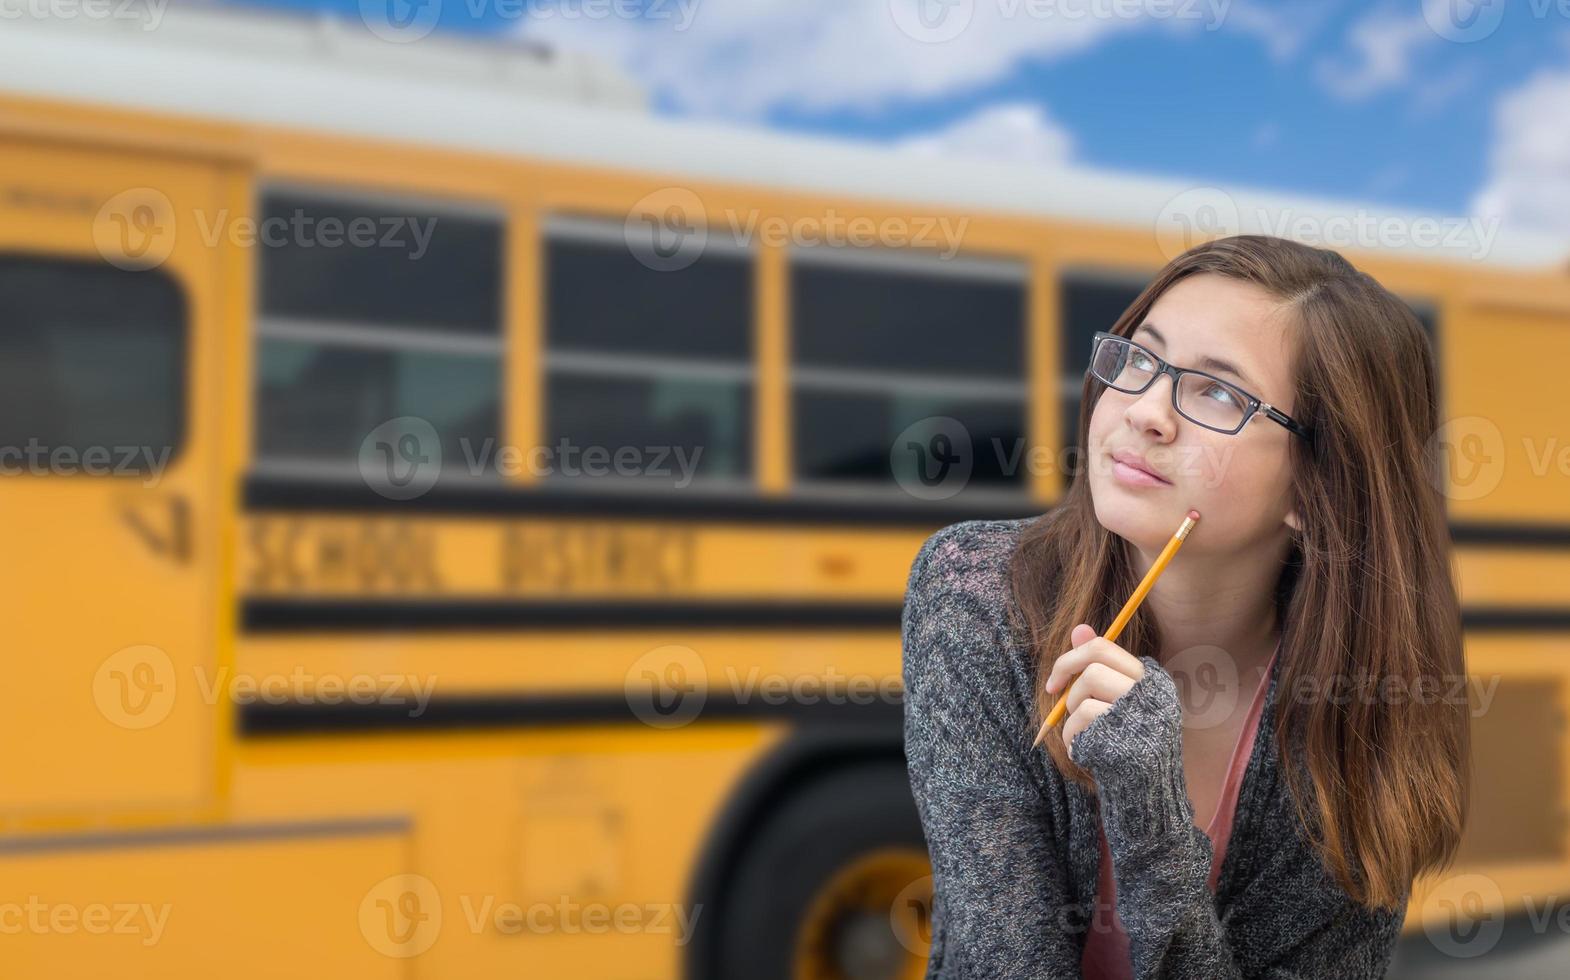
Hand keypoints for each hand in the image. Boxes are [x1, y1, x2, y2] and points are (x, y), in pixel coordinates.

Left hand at [1043, 624, 1146, 758]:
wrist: (1147, 793)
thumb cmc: (1128, 743)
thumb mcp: (1117, 701)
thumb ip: (1100, 666)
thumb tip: (1079, 628)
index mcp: (1152, 680)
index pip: (1103, 647)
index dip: (1070, 658)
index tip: (1055, 683)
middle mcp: (1152, 692)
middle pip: (1094, 664)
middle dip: (1070, 683)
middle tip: (1060, 700)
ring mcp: (1143, 714)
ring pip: (1086, 690)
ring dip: (1072, 715)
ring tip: (1082, 734)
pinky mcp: (1129, 736)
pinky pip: (1083, 719)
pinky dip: (1072, 736)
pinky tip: (1082, 751)